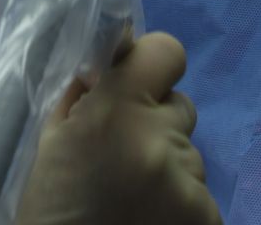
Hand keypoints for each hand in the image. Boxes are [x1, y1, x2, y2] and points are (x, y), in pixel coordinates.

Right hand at [14, 32, 221, 224]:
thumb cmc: (52, 207)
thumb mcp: (55, 139)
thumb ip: (86, 95)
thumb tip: (115, 57)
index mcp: (116, 111)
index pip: (168, 51)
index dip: (153, 64)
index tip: (139, 84)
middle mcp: (160, 140)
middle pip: (180, 108)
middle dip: (156, 125)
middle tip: (124, 160)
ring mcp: (188, 182)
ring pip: (190, 155)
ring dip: (167, 169)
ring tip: (133, 199)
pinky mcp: (207, 217)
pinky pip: (201, 193)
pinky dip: (181, 204)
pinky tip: (150, 220)